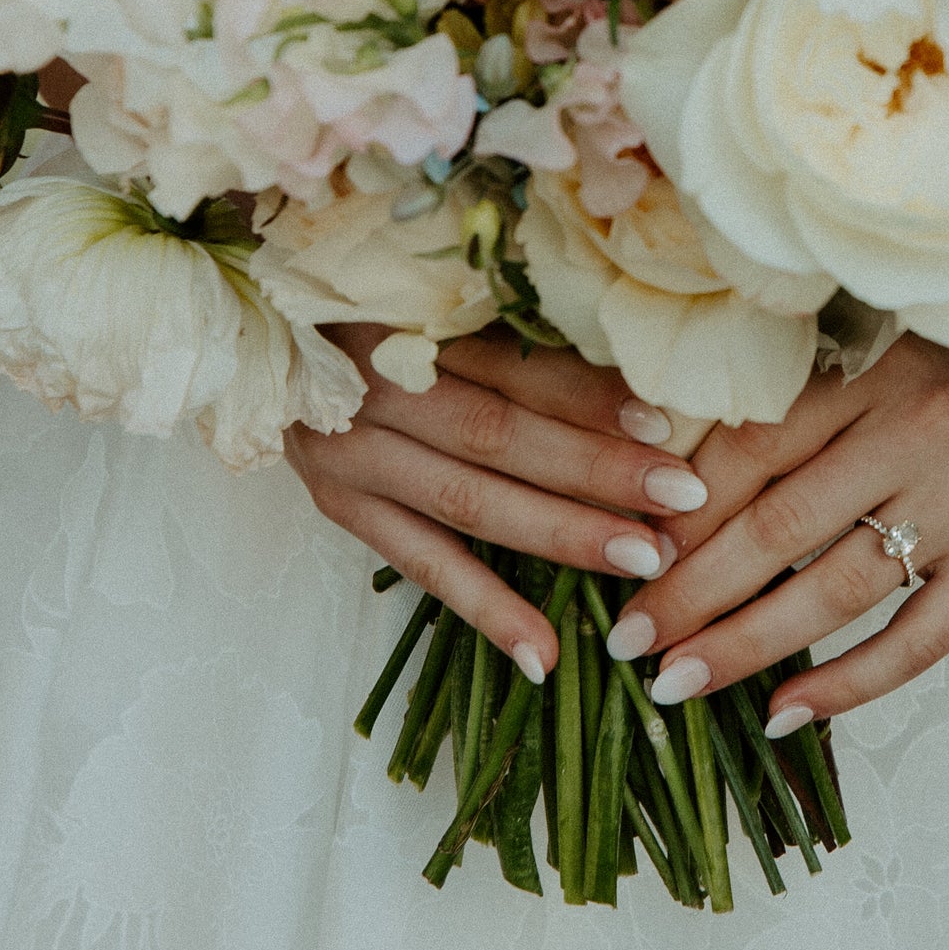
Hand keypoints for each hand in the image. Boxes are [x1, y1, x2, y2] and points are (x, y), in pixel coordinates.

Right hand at [282, 329, 709, 678]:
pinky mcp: (340, 506)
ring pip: (467, 502)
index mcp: (405, 319)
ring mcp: (350, 453)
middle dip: (595, 471)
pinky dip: (483, 610)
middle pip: (498, 436)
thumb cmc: (377, 302)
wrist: (265, 329)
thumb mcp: (438, 293)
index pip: (512, 365)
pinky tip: (543, 656)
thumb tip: (638, 361)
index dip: (589, 395)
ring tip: (642, 561)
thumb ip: (517, 323)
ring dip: (558, 534)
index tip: (667, 423)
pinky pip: (421, 564)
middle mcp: (372, 388)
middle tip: (682, 499)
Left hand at [608, 299, 948, 734]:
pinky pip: (919, 638)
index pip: (751, 450)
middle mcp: (913, 436)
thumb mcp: (870, 365)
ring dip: (749, 645)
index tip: (624, 556)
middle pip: (779, 526)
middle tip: (629, 642)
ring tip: (681, 683)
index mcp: (867, 379)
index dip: (680, 511)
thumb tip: (674, 484)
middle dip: (691, 592)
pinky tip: (787, 710)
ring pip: (837, 589)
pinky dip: (849, 682)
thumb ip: (792, 417)